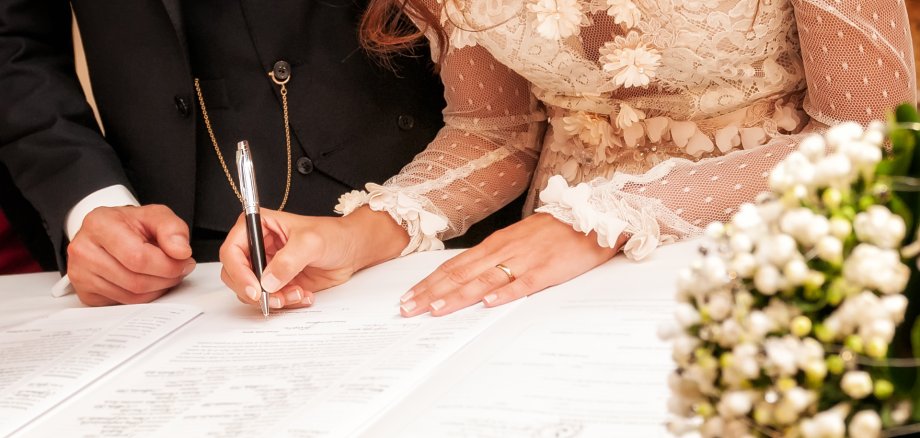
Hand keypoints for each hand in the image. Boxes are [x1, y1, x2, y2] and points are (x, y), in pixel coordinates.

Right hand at [67, 205, 195, 305]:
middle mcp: (83, 250)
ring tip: (166, 274)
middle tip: (180, 270)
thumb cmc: (130, 224)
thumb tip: (181, 252)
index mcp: (99, 224)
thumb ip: (173, 229)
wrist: (108, 231)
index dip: (168, 265)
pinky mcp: (85, 293)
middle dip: (166, 279)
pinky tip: (150, 281)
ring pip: (131, 296)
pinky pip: (123, 304)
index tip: (184, 262)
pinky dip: (144, 297)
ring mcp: (80, 274)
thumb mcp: (155, 215)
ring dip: (158, 289)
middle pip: (135, 281)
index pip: (138, 257)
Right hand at [219, 206, 407, 309]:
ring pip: (252, 291)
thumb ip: (289, 260)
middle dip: (254, 291)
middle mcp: (259, 246)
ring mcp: (267, 266)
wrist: (351, 250)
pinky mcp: (278, 282)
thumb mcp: (311, 242)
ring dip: (273, 298)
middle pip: (235, 275)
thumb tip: (268, 280)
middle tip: (275, 298)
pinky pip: (270, 299)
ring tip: (297, 293)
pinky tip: (304, 293)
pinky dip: (285, 302)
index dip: (239, 272)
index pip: (232, 250)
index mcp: (258, 226)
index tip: (255, 288)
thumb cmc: (333, 235)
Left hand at [400, 213, 622, 316]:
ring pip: (483, 280)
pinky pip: (522, 283)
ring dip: (457, 296)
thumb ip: (494, 257)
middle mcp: (504, 250)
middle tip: (407, 309)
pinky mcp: (547, 270)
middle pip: (460, 274)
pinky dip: (504, 294)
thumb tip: (468, 277)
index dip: (429, 282)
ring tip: (435, 310)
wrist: (592, 216)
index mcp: (495, 244)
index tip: (408, 297)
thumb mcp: (517, 239)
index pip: (454, 266)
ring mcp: (524, 260)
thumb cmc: (554, 230)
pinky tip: (487, 304)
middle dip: (431, 293)